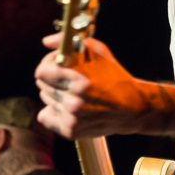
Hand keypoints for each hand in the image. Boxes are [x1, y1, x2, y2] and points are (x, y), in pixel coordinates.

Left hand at [34, 34, 150, 139]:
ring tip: (73, 91)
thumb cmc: (115, 77)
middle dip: (52, 78)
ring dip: (55, 93)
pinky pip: (45, 117)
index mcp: (79, 82)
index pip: (42, 72)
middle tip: (67, 77)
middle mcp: (74, 103)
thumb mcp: (98, 52)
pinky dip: (53, 110)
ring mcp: (72, 120)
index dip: (48, 64)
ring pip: (45, 99)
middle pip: (42, 85)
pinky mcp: (71, 132)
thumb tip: (46, 42)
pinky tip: (67, 106)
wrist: (133, 108)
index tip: (58, 63)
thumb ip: (68, 43)